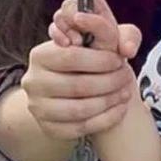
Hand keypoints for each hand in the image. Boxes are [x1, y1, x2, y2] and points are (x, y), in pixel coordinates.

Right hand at [21, 0, 142, 140]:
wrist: (71, 87)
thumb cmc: (88, 57)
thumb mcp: (97, 37)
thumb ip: (109, 31)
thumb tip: (126, 48)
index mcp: (40, 55)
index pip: (71, 57)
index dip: (100, 60)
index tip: (120, 60)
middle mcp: (33, 82)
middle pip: (76, 86)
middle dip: (109, 82)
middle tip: (127, 77)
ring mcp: (38, 108)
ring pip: (78, 110)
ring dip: (108, 102)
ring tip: (125, 93)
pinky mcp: (49, 128)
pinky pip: (80, 128)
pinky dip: (105, 119)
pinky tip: (120, 109)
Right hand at [49, 0, 140, 57]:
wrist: (100, 71)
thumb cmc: (113, 54)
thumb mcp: (124, 44)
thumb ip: (122, 36)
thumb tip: (107, 35)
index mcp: (99, 10)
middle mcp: (82, 14)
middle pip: (70, 3)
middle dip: (72, 15)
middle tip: (81, 33)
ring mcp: (70, 25)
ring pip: (59, 16)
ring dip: (66, 28)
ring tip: (78, 44)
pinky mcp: (60, 36)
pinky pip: (53, 29)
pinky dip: (58, 35)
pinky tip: (65, 44)